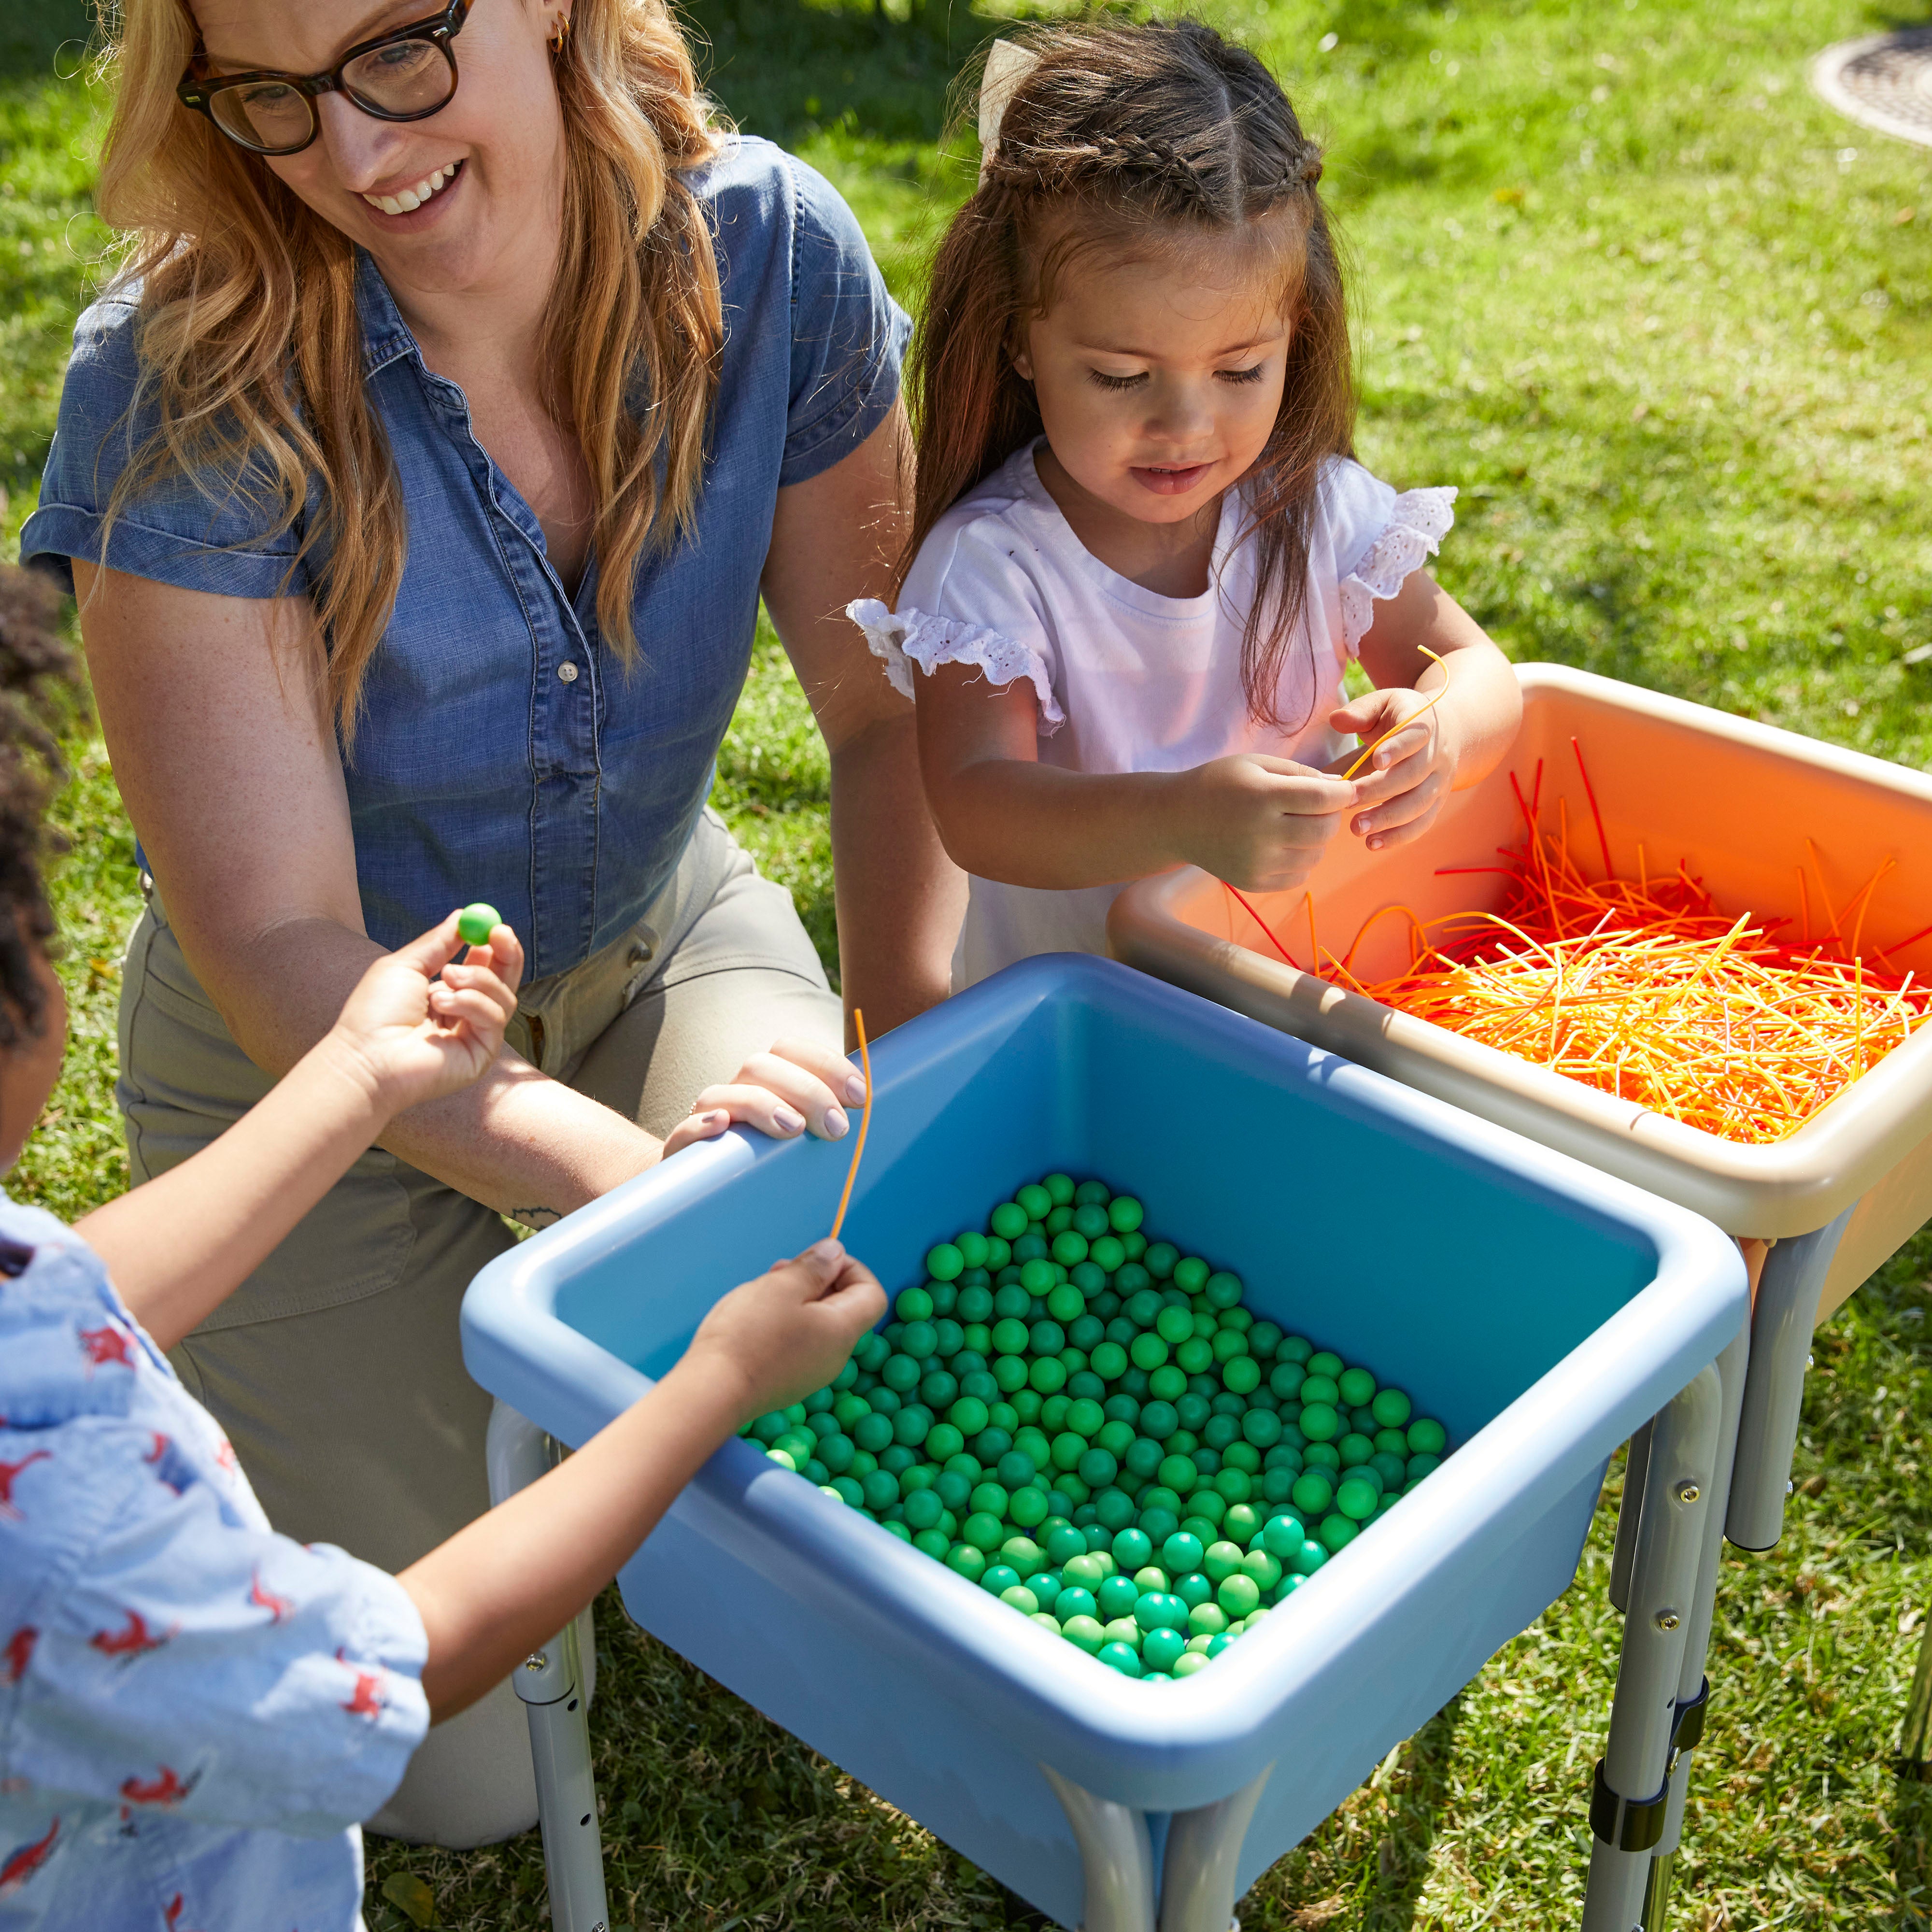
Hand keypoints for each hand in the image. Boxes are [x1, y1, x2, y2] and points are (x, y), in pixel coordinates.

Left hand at [326, 912, 525, 1116]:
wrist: (367, 1056)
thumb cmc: (375, 1013)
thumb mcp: (405, 966)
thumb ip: (438, 943)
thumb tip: (462, 916)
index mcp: (445, 995)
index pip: (483, 969)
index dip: (493, 947)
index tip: (494, 926)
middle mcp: (464, 1017)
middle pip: (504, 983)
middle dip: (506, 956)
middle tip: (501, 933)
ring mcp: (475, 1037)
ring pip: (502, 997)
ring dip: (475, 980)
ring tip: (440, 984)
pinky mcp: (482, 1054)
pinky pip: (494, 1018)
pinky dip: (471, 1004)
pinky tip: (441, 1005)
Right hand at [663, 1037, 871, 1156]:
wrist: (710, 1199)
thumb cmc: (772, 1166)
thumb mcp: (806, 1141)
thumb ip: (830, 1121)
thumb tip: (873, 1110)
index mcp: (768, 1082)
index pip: (792, 1050)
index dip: (828, 1065)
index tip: (860, 1096)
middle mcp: (736, 1091)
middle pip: (761, 1066)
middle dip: (806, 1090)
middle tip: (837, 1128)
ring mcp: (706, 1118)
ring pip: (723, 1093)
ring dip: (762, 1105)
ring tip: (793, 1129)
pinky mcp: (681, 1151)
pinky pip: (683, 1130)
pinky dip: (700, 1125)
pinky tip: (721, 1125)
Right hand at [684, 1239, 886, 1423]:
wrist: (713, 1393)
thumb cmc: (748, 1336)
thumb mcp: (783, 1286)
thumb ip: (814, 1267)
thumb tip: (836, 1253)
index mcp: (842, 1331)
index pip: (872, 1293)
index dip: (851, 1268)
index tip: (817, 1260)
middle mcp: (835, 1357)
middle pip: (843, 1308)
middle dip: (817, 1280)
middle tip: (780, 1270)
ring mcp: (811, 1374)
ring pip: (817, 1325)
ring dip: (796, 1300)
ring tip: (762, 1290)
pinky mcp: (787, 1383)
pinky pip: (798, 1344)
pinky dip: (785, 1324)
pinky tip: (754, 1319)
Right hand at [1173, 754, 1358, 892]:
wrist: (1176, 821)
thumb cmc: (1218, 784)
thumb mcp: (1255, 764)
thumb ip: (1299, 772)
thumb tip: (1339, 786)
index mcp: (1261, 797)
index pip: (1322, 800)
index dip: (1342, 793)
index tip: (1345, 789)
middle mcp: (1260, 833)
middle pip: (1324, 830)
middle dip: (1332, 816)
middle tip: (1321, 806)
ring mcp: (1256, 863)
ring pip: (1315, 855)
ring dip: (1317, 839)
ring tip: (1298, 824)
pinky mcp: (1253, 883)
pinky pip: (1299, 876)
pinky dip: (1302, 860)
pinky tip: (1284, 844)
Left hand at [1329, 686, 1457, 851]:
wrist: (1449, 732)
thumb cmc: (1403, 718)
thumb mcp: (1385, 703)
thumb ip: (1361, 710)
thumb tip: (1336, 719)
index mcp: (1424, 725)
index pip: (1415, 736)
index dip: (1397, 748)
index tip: (1375, 760)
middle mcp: (1437, 755)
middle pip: (1414, 775)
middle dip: (1380, 790)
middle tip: (1348, 801)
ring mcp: (1439, 782)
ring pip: (1420, 804)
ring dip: (1388, 819)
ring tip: (1357, 829)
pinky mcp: (1436, 803)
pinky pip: (1422, 823)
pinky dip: (1399, 836)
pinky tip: (1373, 843)